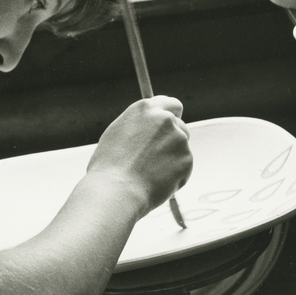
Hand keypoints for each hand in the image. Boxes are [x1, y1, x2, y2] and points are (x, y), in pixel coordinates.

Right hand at [86, 96, 191, 213]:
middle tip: (156, 159)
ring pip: (181, 149)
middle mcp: (165, 119)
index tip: (170, 126)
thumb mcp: (117, 133)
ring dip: (171, 160)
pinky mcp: (187, 159)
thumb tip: (148, 129)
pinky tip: (155, 183)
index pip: (170, 104)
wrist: (116, 190)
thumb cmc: (109, 166)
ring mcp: (179, 139)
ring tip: (148, 174)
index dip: (171, 116)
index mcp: (145, 109)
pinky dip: (174, 177)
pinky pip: (184, 169)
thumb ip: (139, 126)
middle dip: (172, 141)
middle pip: (180, 126)